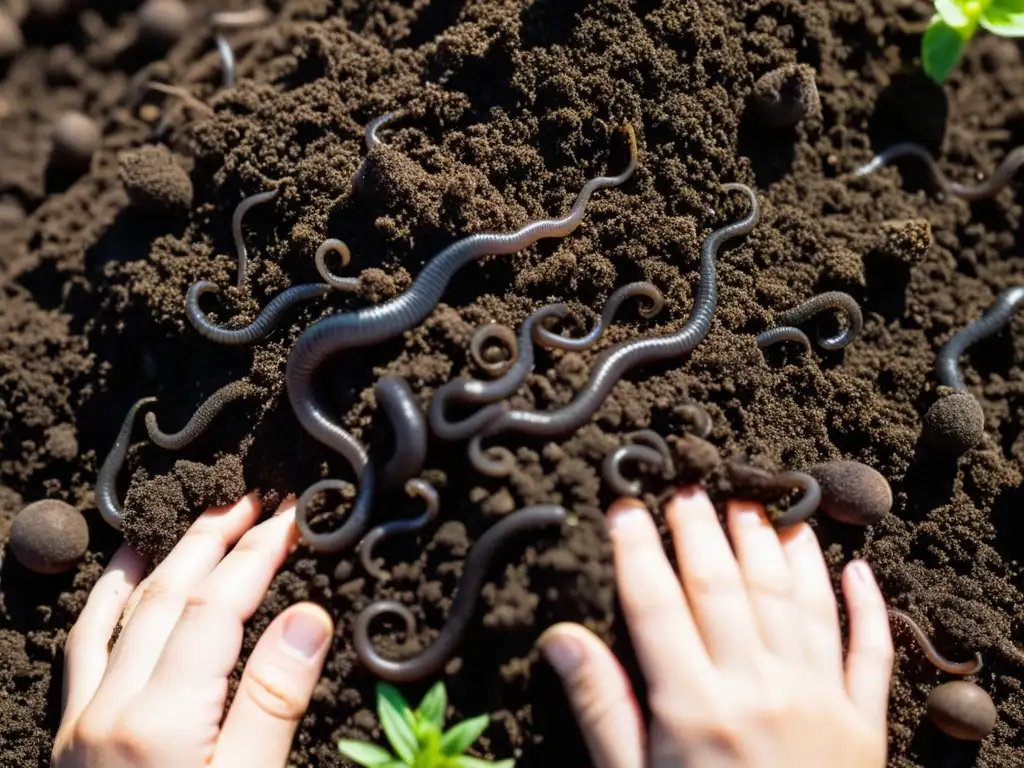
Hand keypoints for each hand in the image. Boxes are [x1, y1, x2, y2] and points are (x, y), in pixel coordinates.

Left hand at [52, 494, 333, 766]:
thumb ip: (274, 702)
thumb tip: (308, 616)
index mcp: (163, 720)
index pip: (217, 605)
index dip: (259, 551)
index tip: (293, 516)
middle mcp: (113, 706)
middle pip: (169, 593)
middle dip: (216, 536)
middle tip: (255, 499)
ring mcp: (85, 718)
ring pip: (125, 609)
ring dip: (168, 555)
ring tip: (202, 518)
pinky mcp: (73, 734)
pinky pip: (85, 645)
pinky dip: (109, 597)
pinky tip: (127, 572)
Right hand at [538, 487, 893, 767]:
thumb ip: (601, 709)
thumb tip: (559, 636)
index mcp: (693, 707)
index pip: (655, 604)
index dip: (635, 549)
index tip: (623, 507)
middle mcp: (758, 689)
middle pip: (725, 587)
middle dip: (701, 530)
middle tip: (689, 485)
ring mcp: (819, 702)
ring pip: (797, 601)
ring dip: (777, 545)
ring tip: (759, 502)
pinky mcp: (866, 725)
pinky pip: (871, 652)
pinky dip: (867, 606)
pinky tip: (856, 567)